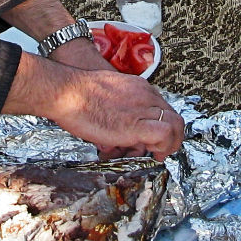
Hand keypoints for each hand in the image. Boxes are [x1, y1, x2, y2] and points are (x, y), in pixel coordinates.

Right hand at [2, 53, 183, 159]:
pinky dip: (165, 146)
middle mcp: (145, 95)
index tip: (155, 135)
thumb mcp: (103, 90)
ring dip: (172, 142)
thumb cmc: (74, 92)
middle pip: (173, 115)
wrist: (65, 91)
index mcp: (137, 86)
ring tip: (161, 153)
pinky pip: (165, 135)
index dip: (162, 122)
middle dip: (173, 134)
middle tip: (163, 148)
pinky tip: (154, 153)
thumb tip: (114, 119)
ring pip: (175, 125)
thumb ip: (116, 102)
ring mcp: (142, 109)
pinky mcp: (136, 125)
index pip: (162, 106)